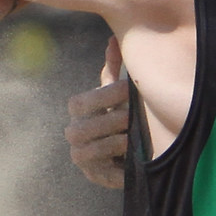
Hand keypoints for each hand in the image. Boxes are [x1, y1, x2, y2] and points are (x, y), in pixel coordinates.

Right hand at [64, 39, 128, 189]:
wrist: (139, 149)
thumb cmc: (128, 115)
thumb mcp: (123, 93)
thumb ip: (115, 69)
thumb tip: (113, 39)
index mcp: (82, 112)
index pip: (78, 103)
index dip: (103, 96)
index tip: (128, 89)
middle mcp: (76, 134)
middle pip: (78, 129)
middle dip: (107, 121)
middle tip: (131, 116)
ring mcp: (83, 157)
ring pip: (84, 151)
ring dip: (110, 142)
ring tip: (132, 138)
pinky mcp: (94, 176)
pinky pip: (98, 173)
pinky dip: (113, 165)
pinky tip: (129, 157)